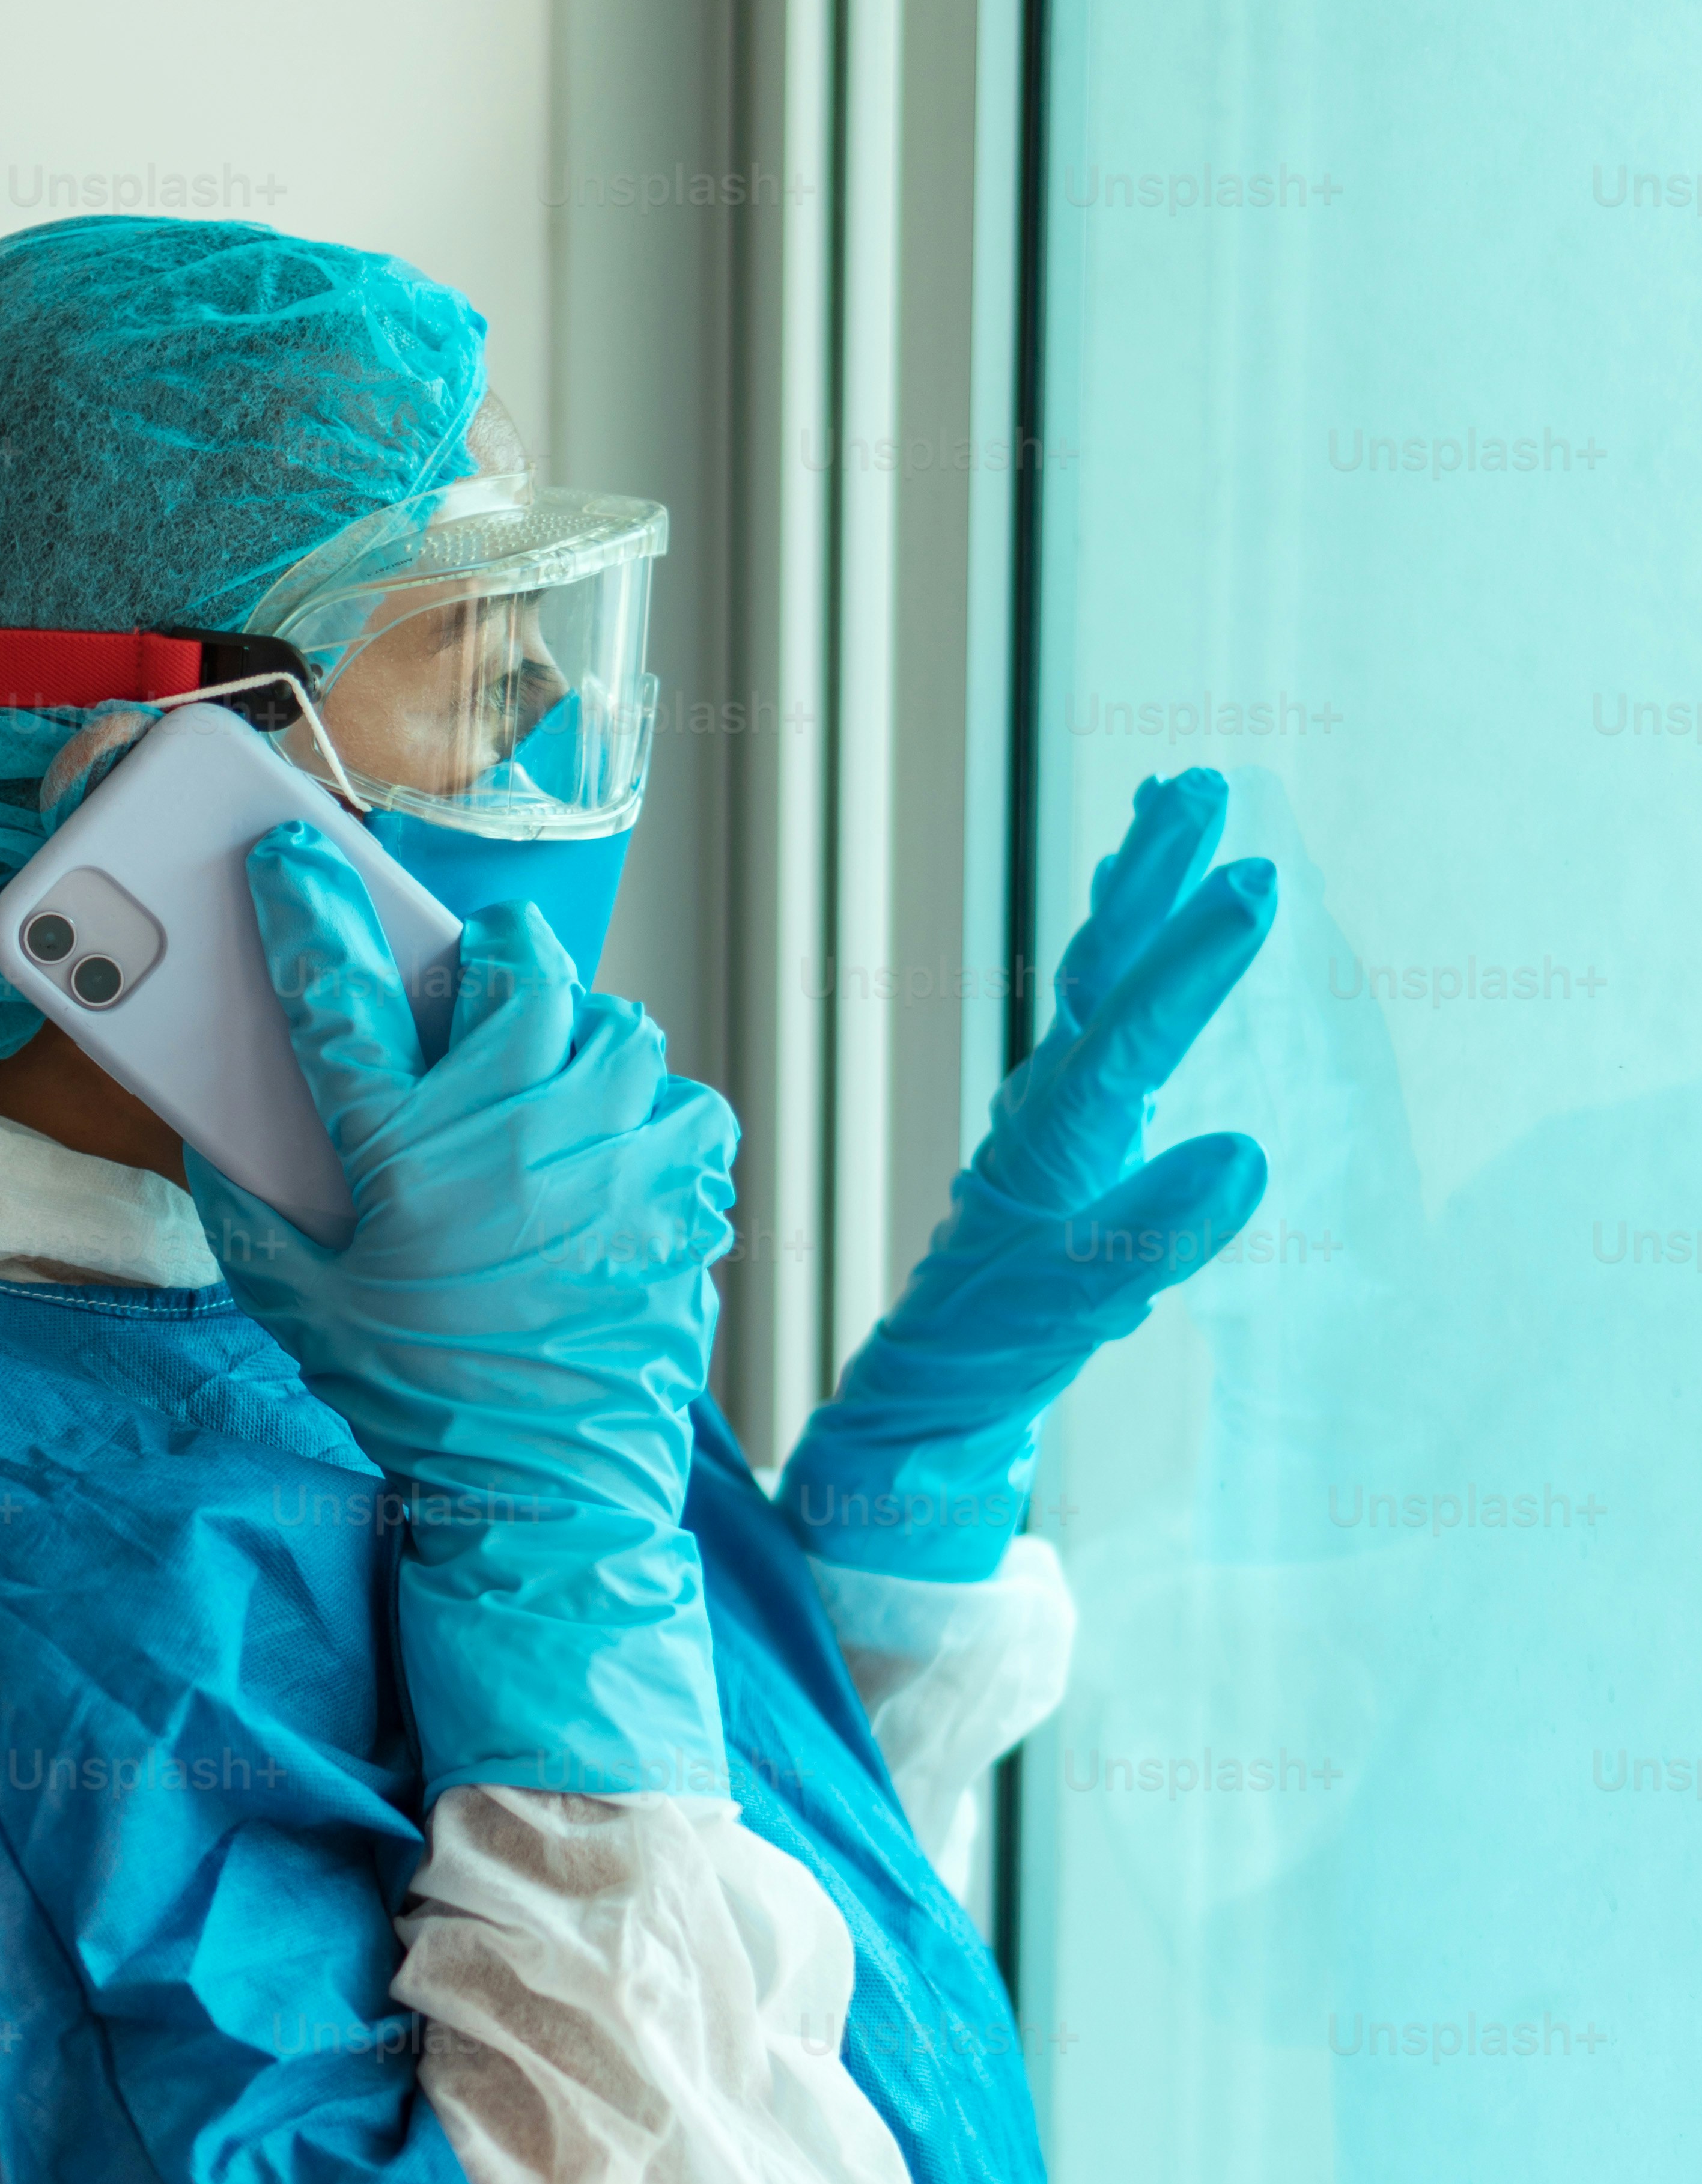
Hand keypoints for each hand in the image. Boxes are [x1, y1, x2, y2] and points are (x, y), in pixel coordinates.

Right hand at [185, 824, 738, 1798]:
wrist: (550, 1493)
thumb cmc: (421, 1401)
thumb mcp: (302, 1306)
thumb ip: (251, 1206)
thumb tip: (224, 1122)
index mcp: (406, 1147)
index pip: (336, 985)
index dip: (304, 903)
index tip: (291, 855)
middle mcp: (519, 1121)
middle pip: (512, 956)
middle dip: (485, 956)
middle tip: (466, 991)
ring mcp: (617, 1142)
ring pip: (610, 1016)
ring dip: (571, 1033)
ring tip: (543, 1087)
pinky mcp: (687, 1180)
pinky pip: (676, 1096)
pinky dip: (642, 1112)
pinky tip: (608, 1158)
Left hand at [777, 769, 1276, 1578]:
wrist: (925, 1403)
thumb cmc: (987, 1362)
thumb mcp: (1067, 1313)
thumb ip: (1149, 1242)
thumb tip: (1246, 1155)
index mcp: (1052, 1144)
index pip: (1128, 1033)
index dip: (1192, 961)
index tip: (1258, 883)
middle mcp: (1047, 1111)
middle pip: (1101, 971)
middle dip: (1155, 876)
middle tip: (1208, 780)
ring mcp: (1055, 1118)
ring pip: (1097, 981)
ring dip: (1139, 893)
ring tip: (1178, 803)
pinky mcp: (1068, 1139)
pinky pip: (1103, 1020)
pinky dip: (1129, 959)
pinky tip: (1149, 937)